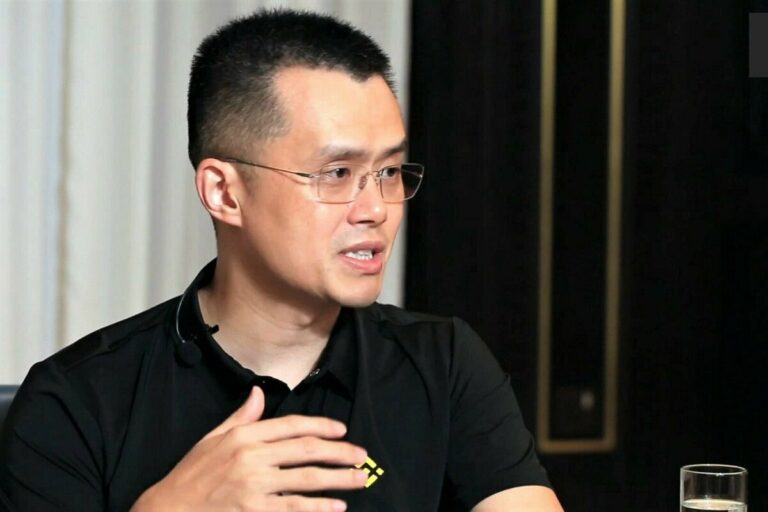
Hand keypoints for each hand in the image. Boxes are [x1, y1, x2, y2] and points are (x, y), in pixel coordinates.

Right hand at [131, 386, 366, 510]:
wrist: (168, 509)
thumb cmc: (191, 475)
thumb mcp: (212, 438)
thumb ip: (241, 417)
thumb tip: (259, 392)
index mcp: (244, 436)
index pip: (293, 425)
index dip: (322, 426)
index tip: (342, 430)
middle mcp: (252, 458)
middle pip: (307, 450)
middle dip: (339, 452)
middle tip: (362, 456)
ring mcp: (254, 487)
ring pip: (306, 480)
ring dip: (337, 480)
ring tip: (358, 479)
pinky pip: (294, 509)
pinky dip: (318, 508)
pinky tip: (336, 508)